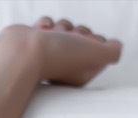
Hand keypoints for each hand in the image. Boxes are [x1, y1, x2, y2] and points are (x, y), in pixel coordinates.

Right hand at [0, 17, 121, 87]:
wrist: (23, 52)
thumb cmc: (61, 55)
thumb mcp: (99, 55)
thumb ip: (114, 51)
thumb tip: (114, 45)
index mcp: (80, 74)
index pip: (97, 46)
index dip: (94, 39)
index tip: (86, 44)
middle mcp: (64, 66)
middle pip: (82, 35)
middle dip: (77, 31)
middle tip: (69, 40)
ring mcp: (47, 54)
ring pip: (65, 27)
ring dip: (61, 26)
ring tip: (52, 36)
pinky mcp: (33, 43)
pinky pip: (47, 24)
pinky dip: (45, 24)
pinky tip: (40, 32)